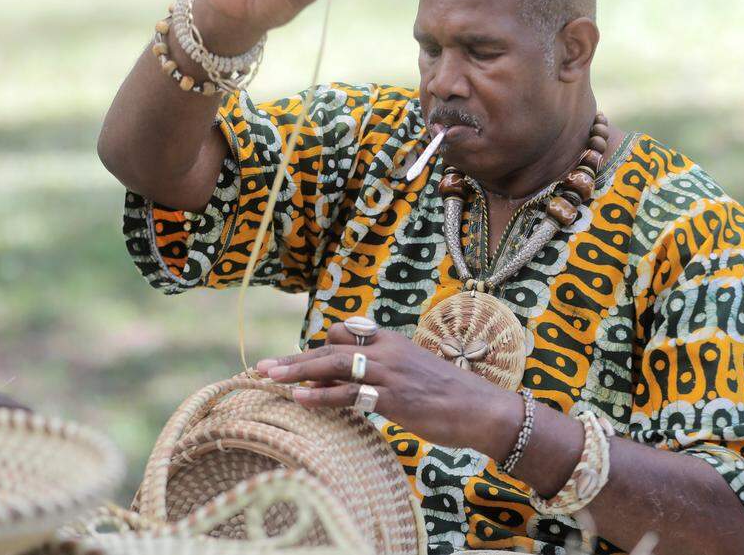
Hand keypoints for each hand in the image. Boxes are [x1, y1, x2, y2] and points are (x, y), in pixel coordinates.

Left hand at [256, 324, 523, 456]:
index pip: (343, 333)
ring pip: (334, 366)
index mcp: (390, 341)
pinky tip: (300, 398)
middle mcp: (387, 351)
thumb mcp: (410, 373)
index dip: (317, 350)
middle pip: (330, 347)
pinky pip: (349, 394)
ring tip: (268, 377)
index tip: (294, 365)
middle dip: (294, 358)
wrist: (481, 409)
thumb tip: (343, 384)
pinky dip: (322, 396)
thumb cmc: (445, 394)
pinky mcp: (393, 399)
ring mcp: (389, 374)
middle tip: (261, 367)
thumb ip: (378, 372)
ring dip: (298, 371)